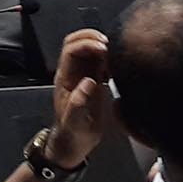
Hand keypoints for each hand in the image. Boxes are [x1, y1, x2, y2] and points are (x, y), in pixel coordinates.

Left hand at [46, 29, 110, 166]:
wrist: (73, 144)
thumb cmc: (72, 134)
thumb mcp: (75, 122)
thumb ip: (79, 102)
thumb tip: (88, 82)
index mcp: (65, 78)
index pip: (71, 50)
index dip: (86, 43)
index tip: (103, 47)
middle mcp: (72, 73)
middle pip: (77, 43)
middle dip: (92, 37)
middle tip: (110, 43)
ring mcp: (82, 76)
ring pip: (88, 50)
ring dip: (101, 45)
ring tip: (116, 51)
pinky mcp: (93, 81)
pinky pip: (98, 62)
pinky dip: (107, 57)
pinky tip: (117, 64)